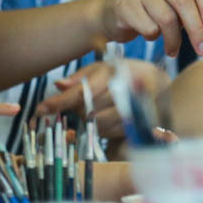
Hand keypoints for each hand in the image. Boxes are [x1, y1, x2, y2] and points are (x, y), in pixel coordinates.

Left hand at [34, 58, 165, 133]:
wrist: (162, 87)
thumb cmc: (126, 75)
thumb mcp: (103, 69)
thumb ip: (80, 77)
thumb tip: (58, 85)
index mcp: (118, 70)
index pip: (84, 89)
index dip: (61, 100)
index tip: (41, 108)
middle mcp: (131, 88)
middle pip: (89, 110)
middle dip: (81, 110)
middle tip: (82, 105)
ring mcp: (140, 107)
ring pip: (100, 124)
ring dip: (93, 121)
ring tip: (101, 109)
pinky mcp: (144, 124)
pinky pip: (112, 133)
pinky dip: (106, 129)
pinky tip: (112, 119)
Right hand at [94, 0, 202, 58]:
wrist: (115, 13)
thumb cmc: (154, 10)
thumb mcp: (176, 5)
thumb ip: (195, 12)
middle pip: (184, 3)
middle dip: (196, 30)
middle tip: (202, 50)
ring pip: (167, 18)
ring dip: (174, 40)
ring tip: (173, 49)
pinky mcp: (125, 4)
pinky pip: (149, 28)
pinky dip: (153, 37)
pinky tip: (150, 34)